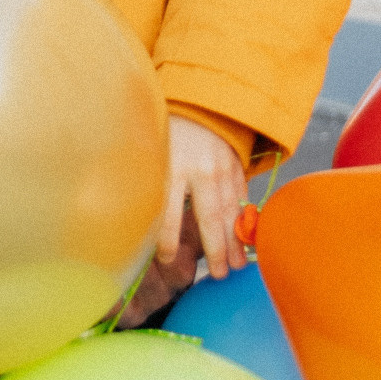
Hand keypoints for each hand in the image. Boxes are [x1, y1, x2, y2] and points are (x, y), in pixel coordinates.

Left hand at [124, 118, 248, 322]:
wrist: (200, 105)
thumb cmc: (168, 131)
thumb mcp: (152, 152)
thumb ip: (148, 182)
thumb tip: (133, 218)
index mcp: (173, 167)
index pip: (170, 211)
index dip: (168, 238)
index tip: (166, 259)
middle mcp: (201, 170)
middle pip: (209, 216)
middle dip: (214, 248)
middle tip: (218, 274)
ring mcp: (223, 169)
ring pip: (230, 211)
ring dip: (235, 241)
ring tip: (238, 265)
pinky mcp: (236, 168)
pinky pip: (241, 199)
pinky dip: (244, 221)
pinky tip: (247, 240)